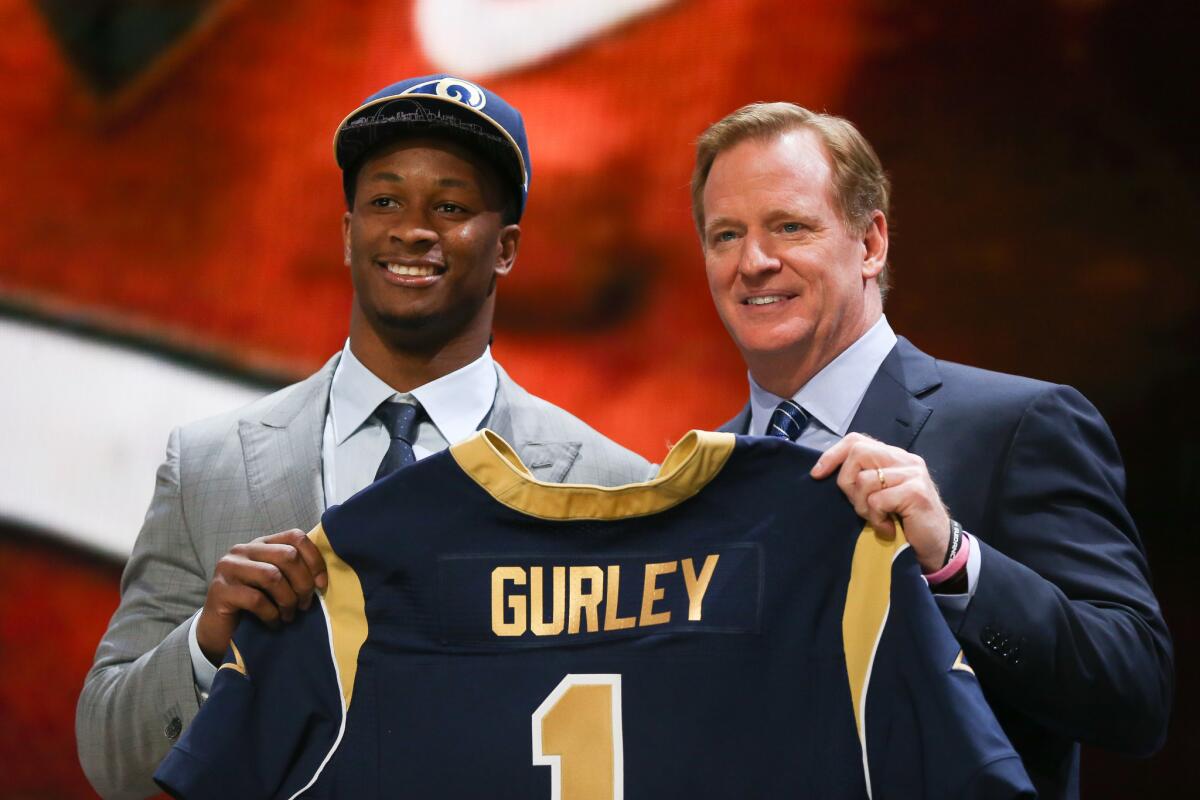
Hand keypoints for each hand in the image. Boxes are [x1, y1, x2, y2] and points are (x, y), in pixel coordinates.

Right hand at [195, 529, 327, 664]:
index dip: (314, 559)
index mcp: (261, 544)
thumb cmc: (254, 606)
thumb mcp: (276, 584)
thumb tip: (323, 578)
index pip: (295, 536)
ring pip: (273, 576)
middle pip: (288, 555)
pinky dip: (272, 615)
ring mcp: (229, 568)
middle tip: (304, 605)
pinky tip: (274, 623)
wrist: (218, 630)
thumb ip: (294, 572)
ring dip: (288, 600)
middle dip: (303, 583)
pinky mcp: (220, 590)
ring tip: (289, 616)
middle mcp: (243, 550)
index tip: (322, 584)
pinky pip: (257, 599)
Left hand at [810, 433, 950, 572]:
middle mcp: (905, 460)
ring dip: (863, 507)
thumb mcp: (879, 496)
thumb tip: (824, 471)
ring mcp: (913, 474)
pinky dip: (876, 519)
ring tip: (879, 519)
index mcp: (894, 457)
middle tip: (860, 507)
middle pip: (858, 453)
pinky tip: (888, 528)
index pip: (857, 441)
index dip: (833, 454)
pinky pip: (877, 500)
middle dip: (847, 483)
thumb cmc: (903, 523)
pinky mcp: (916, 492)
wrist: (936, 547)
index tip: (817, 474)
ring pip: (865, 480)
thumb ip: (863, 479)